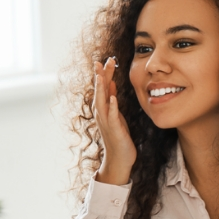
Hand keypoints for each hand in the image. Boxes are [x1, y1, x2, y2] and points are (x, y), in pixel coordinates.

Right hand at [93, 57, 136, 184]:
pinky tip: (113, 97)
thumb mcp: (116, 114)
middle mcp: (101, 113)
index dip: (104, 74)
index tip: (106, 59)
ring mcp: (106, 121)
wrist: (119, 159)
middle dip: (100, 76)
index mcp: (103, 108)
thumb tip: (111, 83)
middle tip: (100, 61)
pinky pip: (112, 116)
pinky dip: (112, 106)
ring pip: (101, 101)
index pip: (103, 87)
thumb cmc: (118, 136)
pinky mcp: (114, 129)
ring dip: (101, 88)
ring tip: (101, 75)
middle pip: (99, 91)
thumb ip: (112, 99)